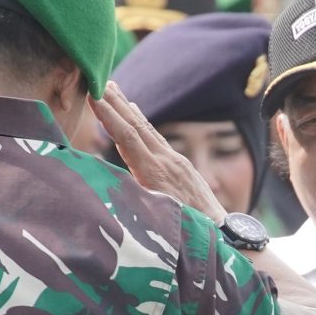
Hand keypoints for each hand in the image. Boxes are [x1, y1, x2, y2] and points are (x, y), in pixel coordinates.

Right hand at [92, 85, 228, 224]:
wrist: (221, 234)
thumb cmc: (185, 234)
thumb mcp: (156, 220)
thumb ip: (134, 201)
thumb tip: (109, 187)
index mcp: (155, 174)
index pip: (128, 138)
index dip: (109, 117)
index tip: (94, 96)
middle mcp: (166, 161)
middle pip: (136, 125)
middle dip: (115, 103)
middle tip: (98, 80)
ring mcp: (175, 161)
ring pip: (146, 128)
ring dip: (127, 107)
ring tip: (112, 88)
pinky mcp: (180, 165)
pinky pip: (156, 138)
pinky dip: (141, 122)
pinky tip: (136, 112)